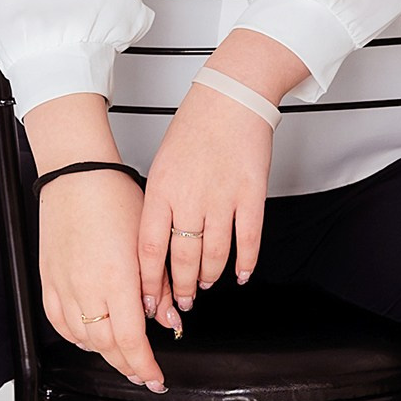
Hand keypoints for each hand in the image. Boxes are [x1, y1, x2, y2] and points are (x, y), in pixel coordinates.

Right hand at [37, 170, 179, 389]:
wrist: (77, 176)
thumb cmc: (113, 198)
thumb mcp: (148, 241)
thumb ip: (158, 286)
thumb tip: (169, 318)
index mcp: (116, 280)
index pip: (131, 340)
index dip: (145, 365)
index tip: (156, 377)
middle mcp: (86, 288)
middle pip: (107, 347)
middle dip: (128, 366)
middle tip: (144, 374)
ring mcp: (64, 286)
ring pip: (83, 339)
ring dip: (104, 355)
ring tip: (122, 359)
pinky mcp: (49, 280)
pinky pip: (59, 322)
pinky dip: (76, 337)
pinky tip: (88, 339)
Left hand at [138, 82, 273, 311]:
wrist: (231, 97)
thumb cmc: (196, 127)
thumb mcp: (163, 164)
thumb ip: (161, 203)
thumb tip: (159, 242)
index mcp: (161, 189)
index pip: (149, 248)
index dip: (149, 282)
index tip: (150, 300)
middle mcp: (189, 198)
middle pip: (182, 259)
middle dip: (181, 288)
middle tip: (181, 303)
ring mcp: (222, 198)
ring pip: (214, 255)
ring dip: (209, 277)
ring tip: (205, 285)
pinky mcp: (252, 195)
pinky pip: (249, 241)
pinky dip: (246, 264)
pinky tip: (241, 274)